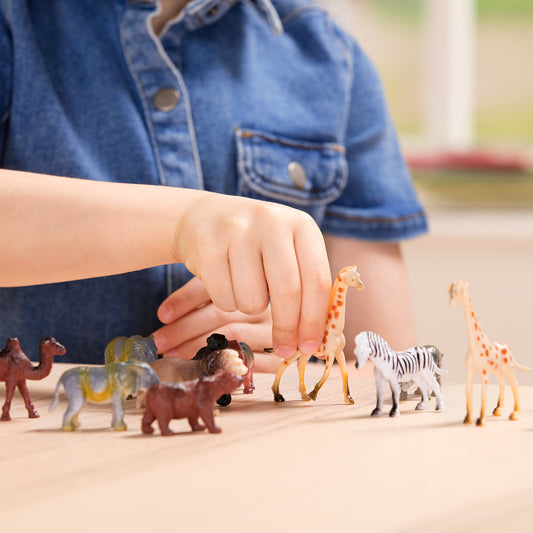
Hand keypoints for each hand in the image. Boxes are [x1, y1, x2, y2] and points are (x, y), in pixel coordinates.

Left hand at [152, 276, 272, 359]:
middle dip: (184, 328)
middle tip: (159, 341)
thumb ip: (203, 296)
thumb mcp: (226, 296)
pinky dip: (218, 364)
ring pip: (231, 334)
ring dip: (196, 346)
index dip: (184, 300)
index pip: (214, 285)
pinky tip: (197, 366)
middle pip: (221, 312)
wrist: (296, 334)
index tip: (162, 315)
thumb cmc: (247, 314)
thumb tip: (164, 315)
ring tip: (171, 355)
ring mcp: (274, 329)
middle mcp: (265, 303)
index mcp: (251, 280)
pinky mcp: (278, 356)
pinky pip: (246, 360)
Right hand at [173, 195, 330, 357]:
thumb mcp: (287, 251)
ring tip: (245, 287)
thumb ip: (306, 286)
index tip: (310, 347)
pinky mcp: (207, 248)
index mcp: (301, 225)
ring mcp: (237, 232)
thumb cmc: (256, 245)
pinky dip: (227, 302)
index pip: (317, 280)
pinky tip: (225, 281)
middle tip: (284, 349)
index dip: (315, 320)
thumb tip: (315, 340)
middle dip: (287, 329)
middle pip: (288, 292)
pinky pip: (224, 300)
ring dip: (250, 308)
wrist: (205, 218)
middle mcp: (271, 222)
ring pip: (253, 301)